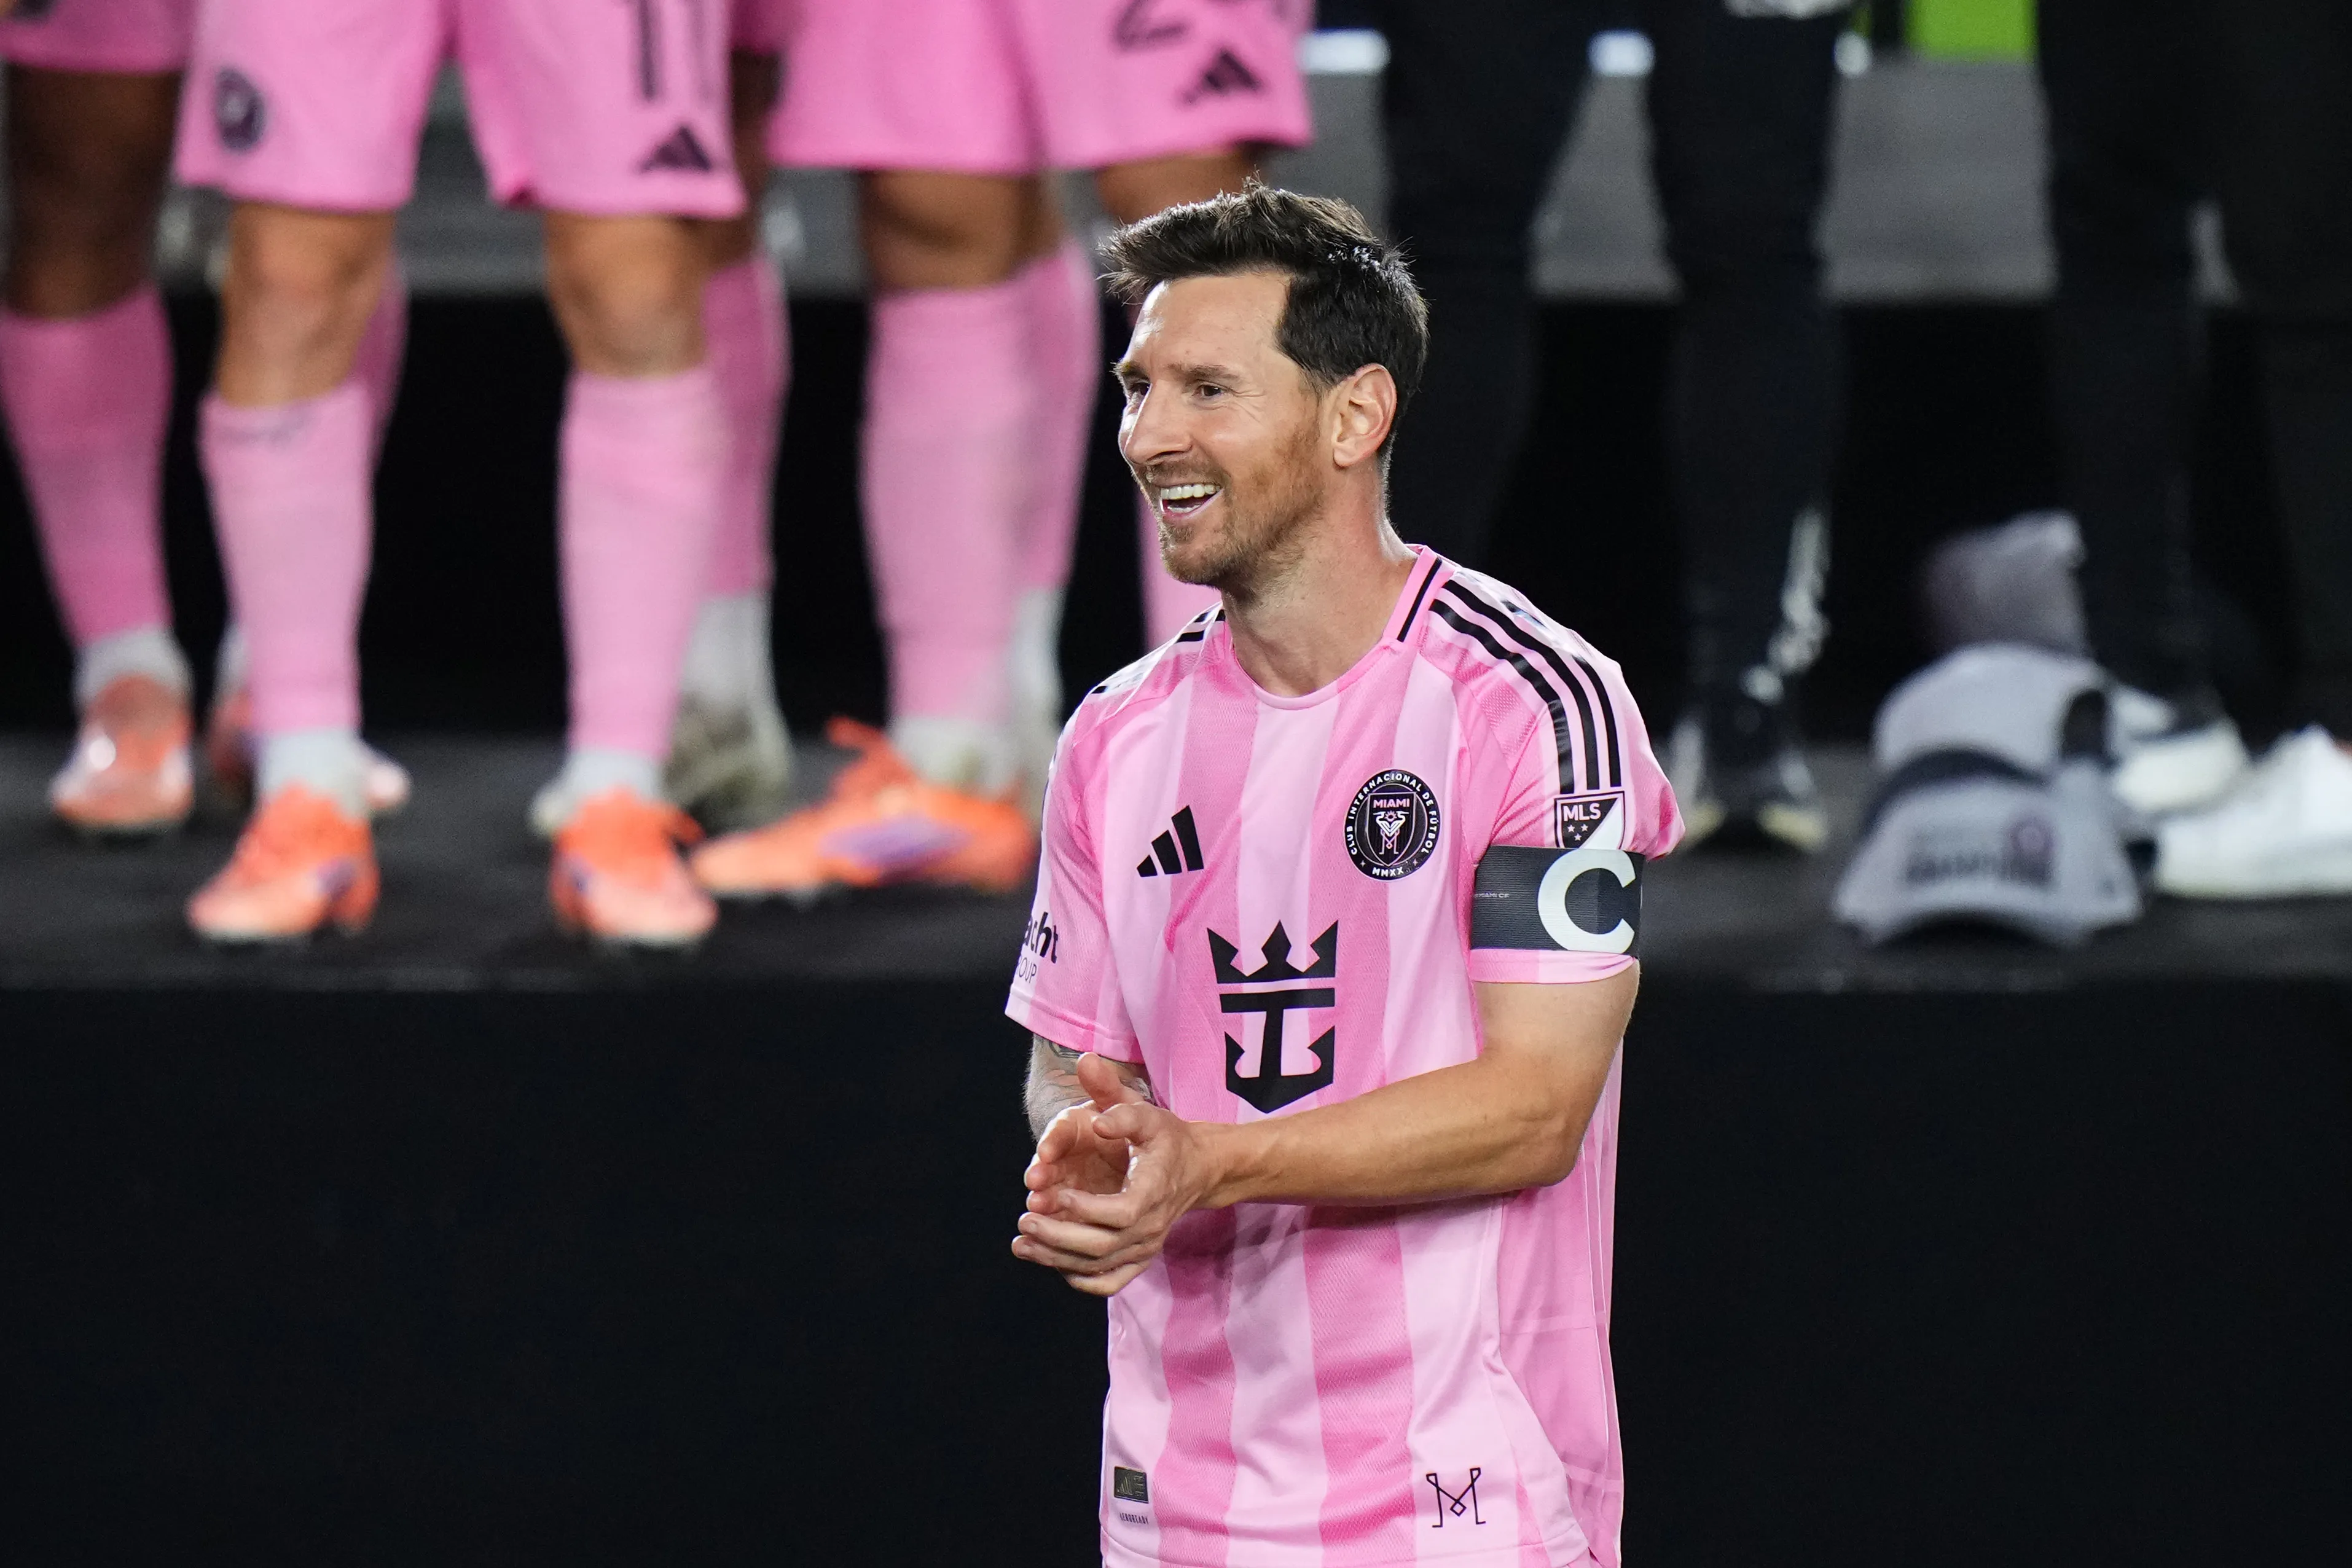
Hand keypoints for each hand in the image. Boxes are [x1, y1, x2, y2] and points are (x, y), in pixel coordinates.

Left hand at [1013, 1053, 1221, 1296]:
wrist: (1197, 1169)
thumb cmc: (1167, 1138)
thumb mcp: (1148, 1113)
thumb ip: (1120, 1107)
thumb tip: (1096, 1121)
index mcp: (1155, 1189)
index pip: (1121, 1212)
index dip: (1087, 1209)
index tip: (1057, 1194)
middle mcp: (1152, 1225)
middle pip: (1103, 1245)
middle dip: (1058, 1237)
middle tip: (1024, 1222)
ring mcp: (1147, 1245)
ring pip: (1100, 1266)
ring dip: (1057, 1260)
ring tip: (1022, 1245)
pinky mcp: (1141, 1257)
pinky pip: (1111, 1282)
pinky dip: (1082, 1281)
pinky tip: (1053, 1267)